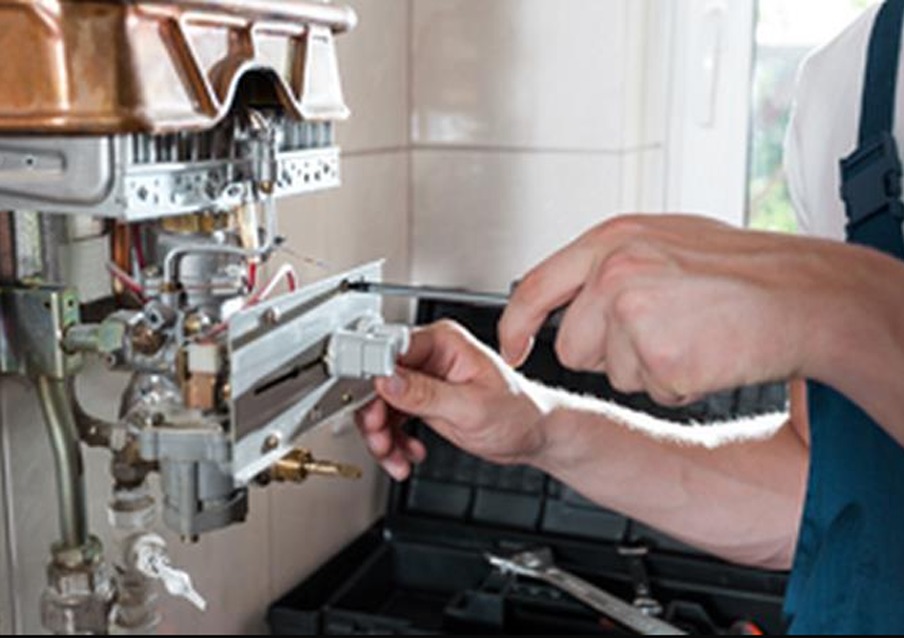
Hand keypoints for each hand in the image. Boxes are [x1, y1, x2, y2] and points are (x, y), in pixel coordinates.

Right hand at [355, 320, 548, 479]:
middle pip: (379, 381)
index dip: (373, 377)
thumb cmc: (518, 412)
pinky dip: (393, 443)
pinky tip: (407, 455)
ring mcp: (423, 380)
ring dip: (382, 435)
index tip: (366, 403)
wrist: (533, 435)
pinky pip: (391, 420)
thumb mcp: (471, 406)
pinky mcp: (421, 402)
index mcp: (443, 342)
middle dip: (376, 416)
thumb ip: (425, 393)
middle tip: (381, 439)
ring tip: (395, 456)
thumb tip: (388, 380)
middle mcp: (430, 357)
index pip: (391, 350)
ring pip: (380, 405)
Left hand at [498, 214, 860, 404]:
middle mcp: (615, 270)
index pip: (536, 287)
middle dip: (611, 354)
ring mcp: (633, 311)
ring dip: (651, 369)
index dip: (518, 325)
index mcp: (613, 239)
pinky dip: (681, 384)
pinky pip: (653, 391)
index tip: (514, 348)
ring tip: (694, 335)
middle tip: (667, 329)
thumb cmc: (744, 270)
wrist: (805, 293)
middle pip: (574, 347)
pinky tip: (709, 353)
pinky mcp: (659, 354)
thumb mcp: (666, 243)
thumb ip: (612, 264)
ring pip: (614, 375)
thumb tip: (573, 297)